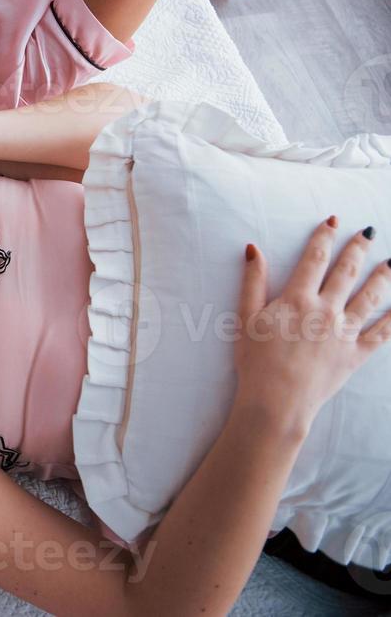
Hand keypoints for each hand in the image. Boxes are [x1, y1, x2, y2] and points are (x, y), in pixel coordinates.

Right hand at [235, 220, 390, 432]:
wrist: (277, 400)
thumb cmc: (256, 360)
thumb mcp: (245, 318)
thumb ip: (252, 282)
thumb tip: (253, 249)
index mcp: (297, 299)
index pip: (314, 259)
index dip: (324, 237)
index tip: (333, 221)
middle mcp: (325, 310)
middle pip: (346, 272)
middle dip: (358, 249)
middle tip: (368, 232)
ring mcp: (344, 332)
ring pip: (369, 297)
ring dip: (382, 277)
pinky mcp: (355, 354)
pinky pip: (381, 333)